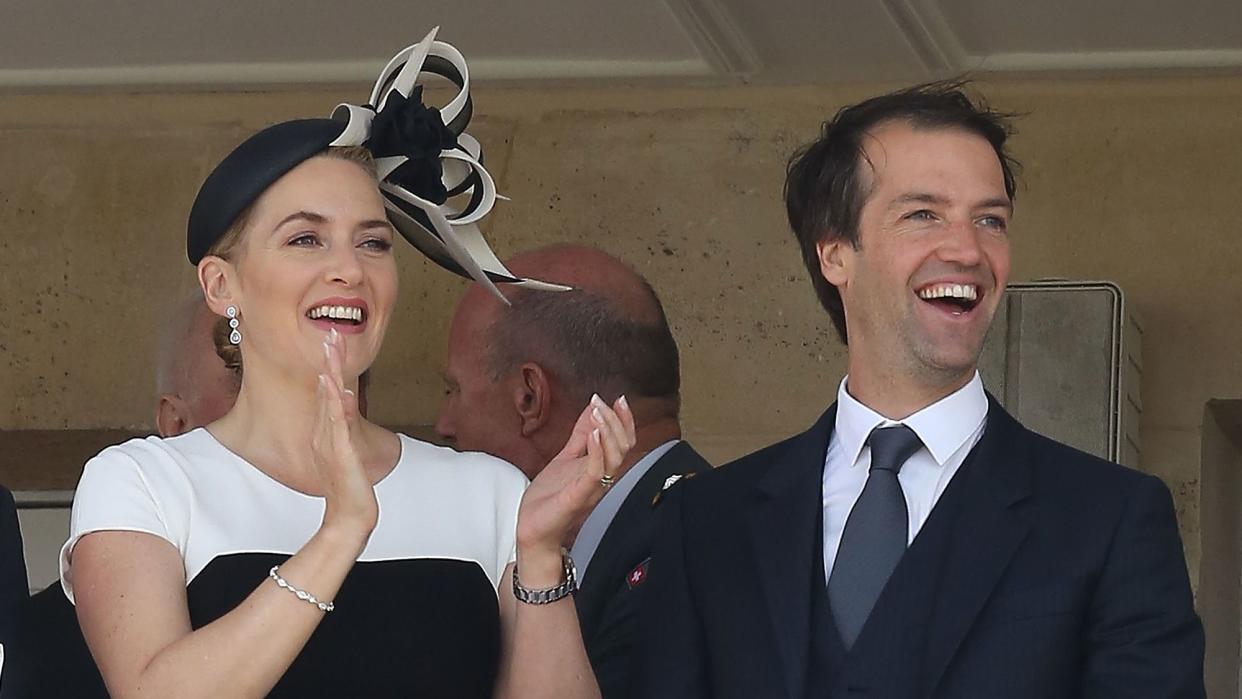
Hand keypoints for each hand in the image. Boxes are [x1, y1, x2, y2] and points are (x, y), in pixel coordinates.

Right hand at [310, 328, 378, 543]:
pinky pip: (337, 422)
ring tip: (331, 348)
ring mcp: (331, 440)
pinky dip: (336, 402)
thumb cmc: (348, 487)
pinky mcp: (340, 450)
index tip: (332, 343)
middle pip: (326, 389)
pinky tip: (337, 384)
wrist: (349, 515)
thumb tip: (347, 403)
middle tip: (330, 334)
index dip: (330, 367)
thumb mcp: (347, 453)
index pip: (328, 393)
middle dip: (329, 361)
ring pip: (329, 399)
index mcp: (326, 433)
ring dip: (331, 372)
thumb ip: (344, 428)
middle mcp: (325, 433)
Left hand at [516, 395, 636, 560]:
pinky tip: (593, 434)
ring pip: (615, 458)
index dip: (625, 420)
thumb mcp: (565, 458)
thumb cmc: (549, 500)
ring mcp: (592, 487)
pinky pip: (595, 473)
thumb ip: (580, 436)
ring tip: (598, 412)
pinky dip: (597, 452)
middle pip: (624, 446)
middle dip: (616, 420)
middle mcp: (601, 478)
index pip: (624, 441)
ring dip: (608, 431)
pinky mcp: (578, 496)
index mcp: (600, 468)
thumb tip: (590, 410)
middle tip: (603, 402)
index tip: (619, 399)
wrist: (532, 530)